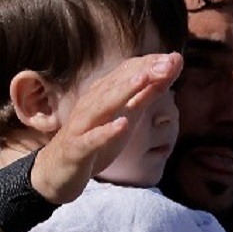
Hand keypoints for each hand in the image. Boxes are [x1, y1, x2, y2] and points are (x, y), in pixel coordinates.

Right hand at [30, 52, 180, 203]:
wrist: (57, 172)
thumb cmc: (94, 141)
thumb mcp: (125, 117)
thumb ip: (144, 97)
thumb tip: (166, 73)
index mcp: (102, 97)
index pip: (127, 74)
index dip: (150, 66)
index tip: (175, 59)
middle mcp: (91, 105)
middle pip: (116, 84)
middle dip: (142, 72)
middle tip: (167, 63)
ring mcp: (82, 126)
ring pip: (101, 105)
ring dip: (122, 92)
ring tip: (143, 79)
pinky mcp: (77, 148)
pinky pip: (92, 139)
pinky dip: (106, 131)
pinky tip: (122, 124)